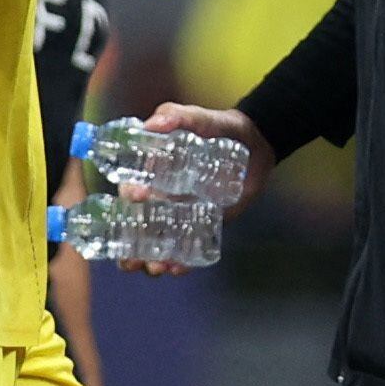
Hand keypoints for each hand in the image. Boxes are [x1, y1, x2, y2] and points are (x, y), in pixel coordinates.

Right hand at [132, 102, 276, 277]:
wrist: (257, 145)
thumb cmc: (220, 127)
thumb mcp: (199, 118)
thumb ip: (177, 116)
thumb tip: (153, 124)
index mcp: (151, 173)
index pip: (131, 190)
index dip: (128, 197)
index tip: (135, 197)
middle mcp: (160, 196)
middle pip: (137, 224)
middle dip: (130, 243)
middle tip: (131, 257)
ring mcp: (181, 213)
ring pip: (157, 241)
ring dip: (150, 259)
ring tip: (155, 269)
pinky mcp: (202, 224)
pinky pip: (186, 247)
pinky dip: (180, 262)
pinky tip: (178, 269)